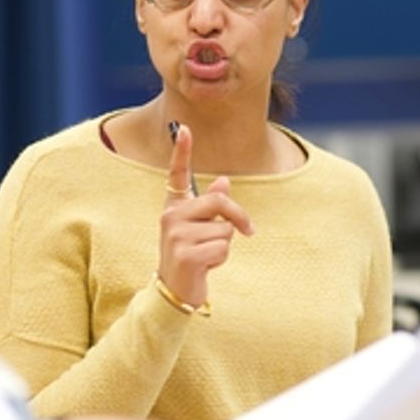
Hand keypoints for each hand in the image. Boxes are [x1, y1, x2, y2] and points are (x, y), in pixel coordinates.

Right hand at [158, 124, 252, 308]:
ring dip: (225, 245)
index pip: (177, 175)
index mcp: (174, 207)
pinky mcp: (185, 254)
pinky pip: (222, 248)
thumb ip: (211, 206)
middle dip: (238, 217)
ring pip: (225, 229)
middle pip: (219, 201)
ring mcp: (175, 235)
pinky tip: (206, 266)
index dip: (182, 151)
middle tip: (248, 232)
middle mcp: (171, 217)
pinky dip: (221, 260)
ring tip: (207, 255)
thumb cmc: (191, 256)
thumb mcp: (200, 229)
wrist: (174, 292)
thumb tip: (223, 181)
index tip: (184, 128)